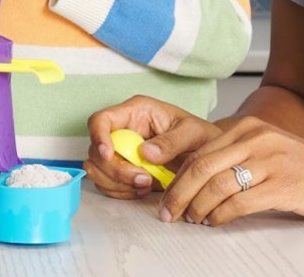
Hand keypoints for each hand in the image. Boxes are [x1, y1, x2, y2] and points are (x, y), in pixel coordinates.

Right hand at [84, 96, 221, 199]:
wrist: (208, 157)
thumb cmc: (201, 137)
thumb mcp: (193, 134)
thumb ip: (171, 142)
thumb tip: (145, 153)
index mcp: (135, 112)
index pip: (101, 119)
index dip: (99, 137)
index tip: (109, 154)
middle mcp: (122, 130)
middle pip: (96, 150)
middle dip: (116, 170)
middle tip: (144, 179)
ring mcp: (119, 150)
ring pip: (96, 168)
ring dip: (117, 183)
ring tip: (146, 185)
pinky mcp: (120, 169)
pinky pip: (106, 183)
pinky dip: (120, 191)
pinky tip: (142, 189)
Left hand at [158, 117, 303, 225]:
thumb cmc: (296, 163)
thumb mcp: (260, 147)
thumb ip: (229, 155)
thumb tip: (189, 178)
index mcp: (245, 128)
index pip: (198, 152)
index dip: (177, 177)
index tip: (166, 195)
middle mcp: (254, 140)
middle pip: (201, 168)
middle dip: (179, 193)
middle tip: (169, 212)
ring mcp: (269, 162)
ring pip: (217, 186)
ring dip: (198, 207)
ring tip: (192, 218)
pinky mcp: (282, 186)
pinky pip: (239, 203)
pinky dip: (221, 215)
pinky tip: (215, 221)